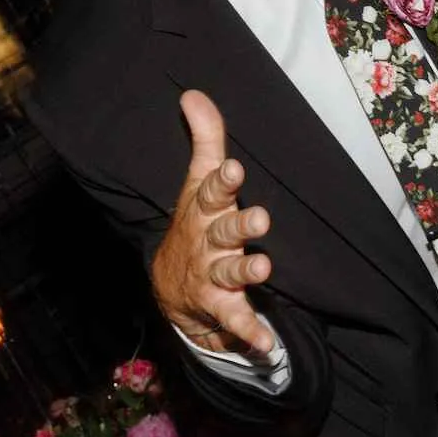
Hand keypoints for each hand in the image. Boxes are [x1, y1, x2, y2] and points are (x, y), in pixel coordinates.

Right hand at [149, 90, 274, 353]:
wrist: (170, 287)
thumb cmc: (196, 222)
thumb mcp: (199, 181)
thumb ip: (206, 139)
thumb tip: (193, 92)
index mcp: (203, 210)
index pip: (211, 191)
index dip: (223, 181)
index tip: (236, 169)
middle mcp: (206, 242)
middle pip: (222, 232)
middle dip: (240, 226)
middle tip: (260, 218)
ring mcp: (211, 276)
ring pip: (229, 274)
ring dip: (245, 272)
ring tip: (263, 269)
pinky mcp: (222, 308)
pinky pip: (236, 321)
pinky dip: (249, 334)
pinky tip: (267, 343)